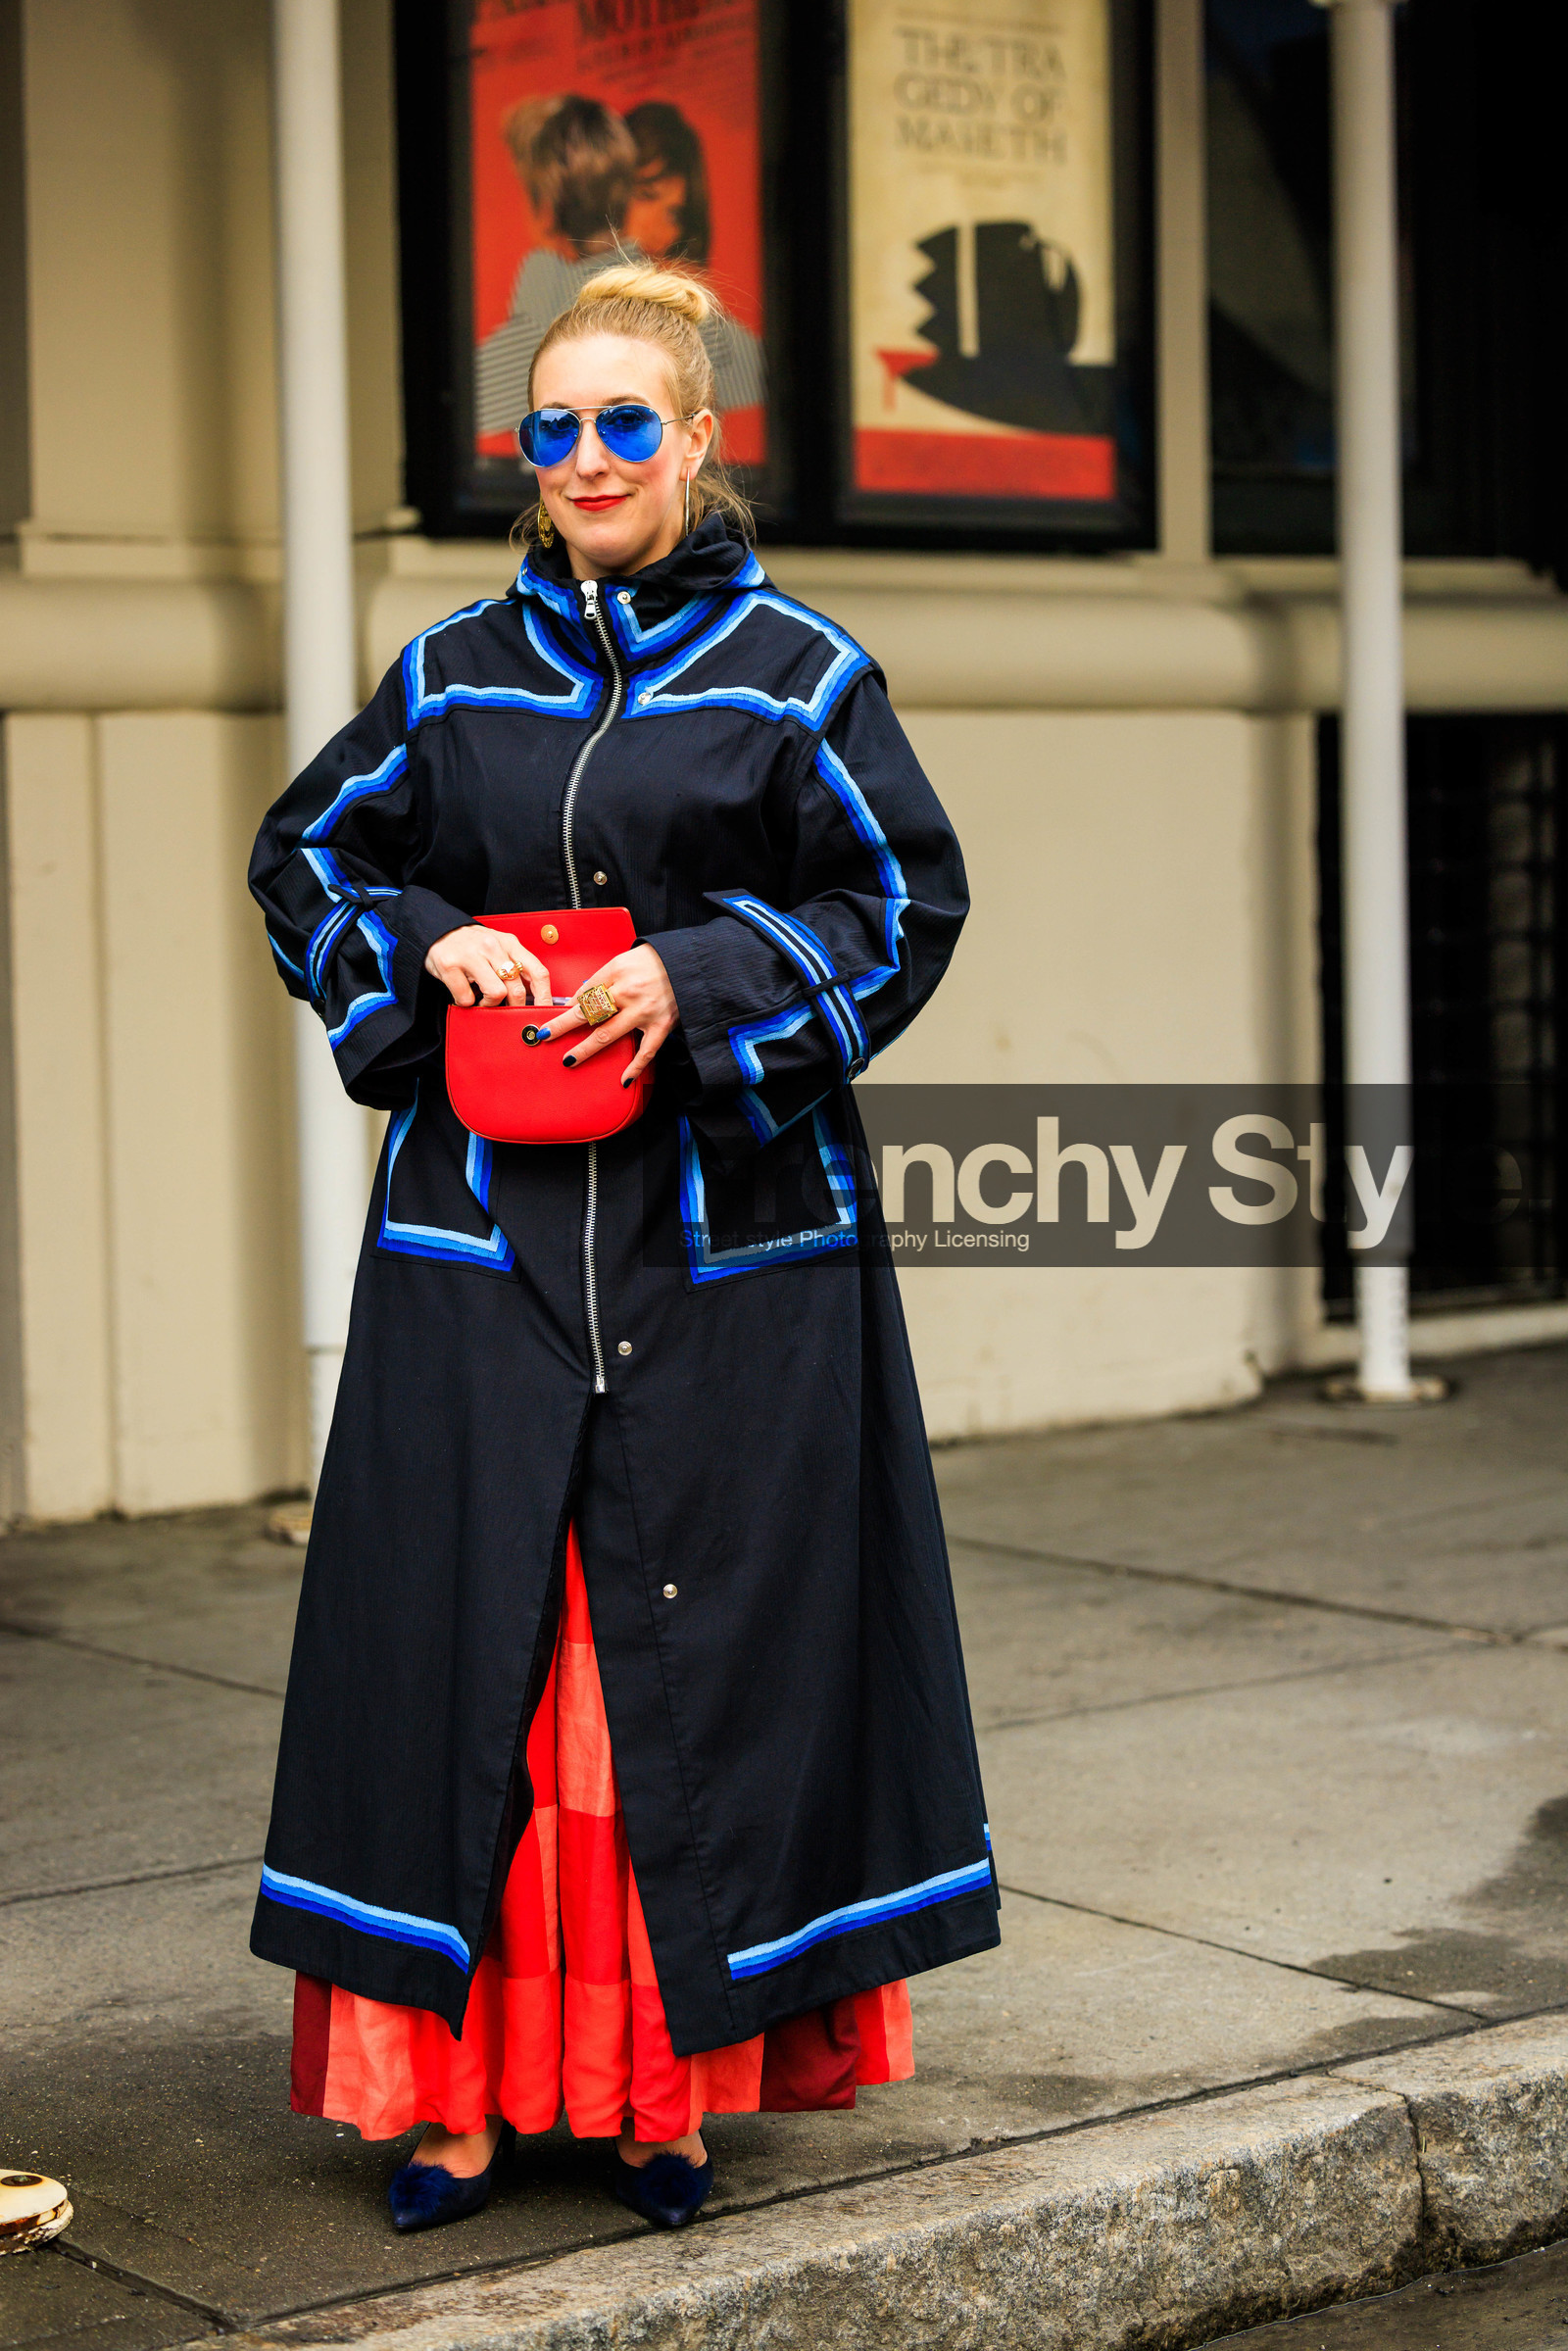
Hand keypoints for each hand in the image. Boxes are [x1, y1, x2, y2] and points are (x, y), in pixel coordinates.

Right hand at [425, 924, 552, 1009]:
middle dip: (513, 1007)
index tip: (545, 1012)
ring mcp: (471, 955)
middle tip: (505, 1008)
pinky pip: (466, 998)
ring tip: (482, 1000)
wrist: (437, 931)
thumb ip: (517, 966)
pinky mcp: (450, 965)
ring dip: (489, 1005)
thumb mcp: (500, 948)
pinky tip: (464, 992)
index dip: (544, 997)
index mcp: (509, 943)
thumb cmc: (472, 945)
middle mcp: (492, 946)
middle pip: (517, 989)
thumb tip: (537, 996)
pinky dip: (465, 1002)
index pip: (537, 972)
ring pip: (496, 993)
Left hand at [539, 945, 676, 1084]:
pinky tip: (623, 1080)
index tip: (549, 1021)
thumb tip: (577, 1001)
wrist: (688, 963)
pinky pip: (646, 1050)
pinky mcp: (661, 1025)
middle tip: (546, 1037)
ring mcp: (644, 1011)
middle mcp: (627, 993)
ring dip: (586, 1049)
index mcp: (616, 974)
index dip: (565, 1009)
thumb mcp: (621, 961)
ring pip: (609, 1034)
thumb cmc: (653, 961)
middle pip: (589, 1013)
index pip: (584, 994)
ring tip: (569, 1059)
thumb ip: (599, 980)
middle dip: (564, 1027)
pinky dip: (635, 1067)